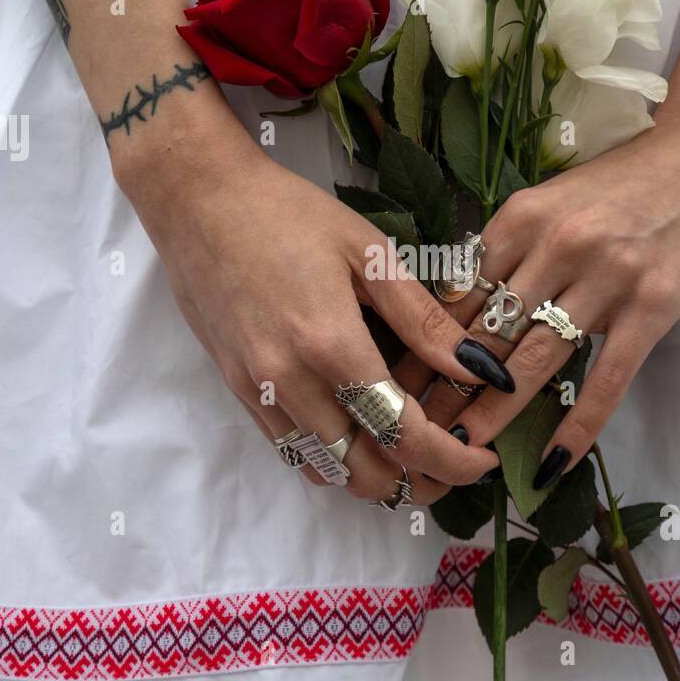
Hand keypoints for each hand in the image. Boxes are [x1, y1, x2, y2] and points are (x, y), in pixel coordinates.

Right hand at [115, 118, 514, 504]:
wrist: (197, 198)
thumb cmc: (287, 212)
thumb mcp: (369, 252)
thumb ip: (423, 319)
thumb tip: (478, 367)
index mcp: (332, 344)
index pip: (402, 434)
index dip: (451, 459)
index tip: (482, 459)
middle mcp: (290, 381)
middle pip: (366, 473)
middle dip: (418, 481)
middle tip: (452, 462)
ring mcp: (258, 391)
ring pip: (325, 471)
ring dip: (374, 478)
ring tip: (411, 454)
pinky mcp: (237, 389)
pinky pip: (292, 450)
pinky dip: (333, 458)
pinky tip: (359, 432)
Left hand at [399, 115, 679, 488]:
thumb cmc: (630, 176)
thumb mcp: (555, 198)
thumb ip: (513, 246)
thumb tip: (464, 301)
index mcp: (522, 218)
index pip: (460, 295)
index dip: (423, 345)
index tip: (397, 384)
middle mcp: (556, 246)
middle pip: (487, 334)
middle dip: (446, 389)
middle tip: (413, 432)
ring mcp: (606, 278)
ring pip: (536, 361)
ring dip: (494, 413)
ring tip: (461, 453)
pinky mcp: (652, 307)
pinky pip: (606, 379)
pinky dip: (577, 427)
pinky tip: (551, 464)